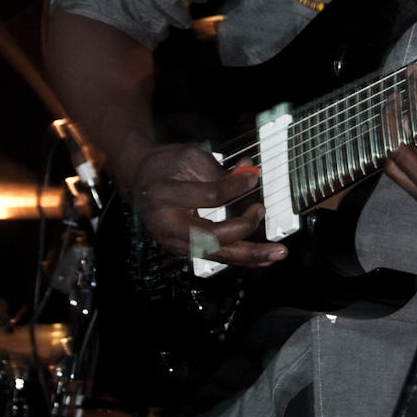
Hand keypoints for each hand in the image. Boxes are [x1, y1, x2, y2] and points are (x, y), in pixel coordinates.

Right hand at [128, 143, 287, 266]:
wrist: (139, 181)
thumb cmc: (165, 165)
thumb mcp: (190, 157)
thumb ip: (221, 170)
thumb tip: (252, 173)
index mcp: (164, 195)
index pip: (209, 197)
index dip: (236, 186)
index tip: (254, 176)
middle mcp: (166, 225)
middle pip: (211, 237)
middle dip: (243, 228)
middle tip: (262, 211)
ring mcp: (173, 242)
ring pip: (216, 254)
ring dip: (250, 255)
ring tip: (277, 253)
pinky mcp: (183, 250)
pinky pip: (215, 257)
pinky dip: (241, 258)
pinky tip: (264, 259)